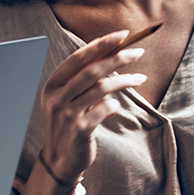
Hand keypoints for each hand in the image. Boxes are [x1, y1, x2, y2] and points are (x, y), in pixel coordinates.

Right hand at [38, 30, 146, 185]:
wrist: (60, 159)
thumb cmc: (69, 124)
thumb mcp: (68, 100)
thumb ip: (84, 80)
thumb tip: (112, 53)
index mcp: (53, 84)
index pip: (78, 58)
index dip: (100, 44)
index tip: (122, 35)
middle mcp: (57, 97)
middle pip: (92, 70)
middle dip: (117, 58)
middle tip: (138, 52)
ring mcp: (67, 113)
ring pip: (101, 88)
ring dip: (124, 80)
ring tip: (140, 79)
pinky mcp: (80, 129)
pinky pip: (104, 109)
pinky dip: (114, 105)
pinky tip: (115, 108)